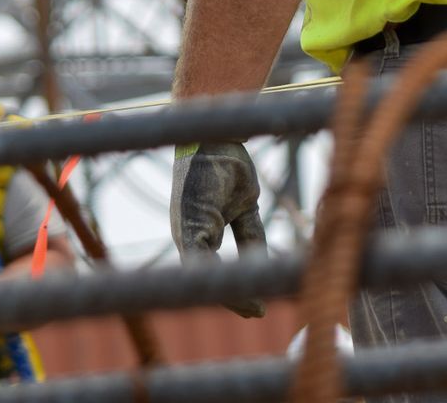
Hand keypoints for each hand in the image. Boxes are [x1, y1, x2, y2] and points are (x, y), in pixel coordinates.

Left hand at [170, 139, 267, 317]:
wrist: (218, 133)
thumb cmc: (228, 163)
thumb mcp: (246, 205)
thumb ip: (249, 234)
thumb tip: (262, 261)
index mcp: (198, 230)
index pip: (215, 269)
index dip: (236, 289)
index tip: (259, 306)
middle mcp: (187, 234)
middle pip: (206, 278)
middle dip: (233, 298)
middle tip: (258, 312)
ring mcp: (184, 230)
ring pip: (201, 275)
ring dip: (228, 291)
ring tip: (254, 308)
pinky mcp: (187, 224)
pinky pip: (200, 260)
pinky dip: (219, 276)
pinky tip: (240, 287)